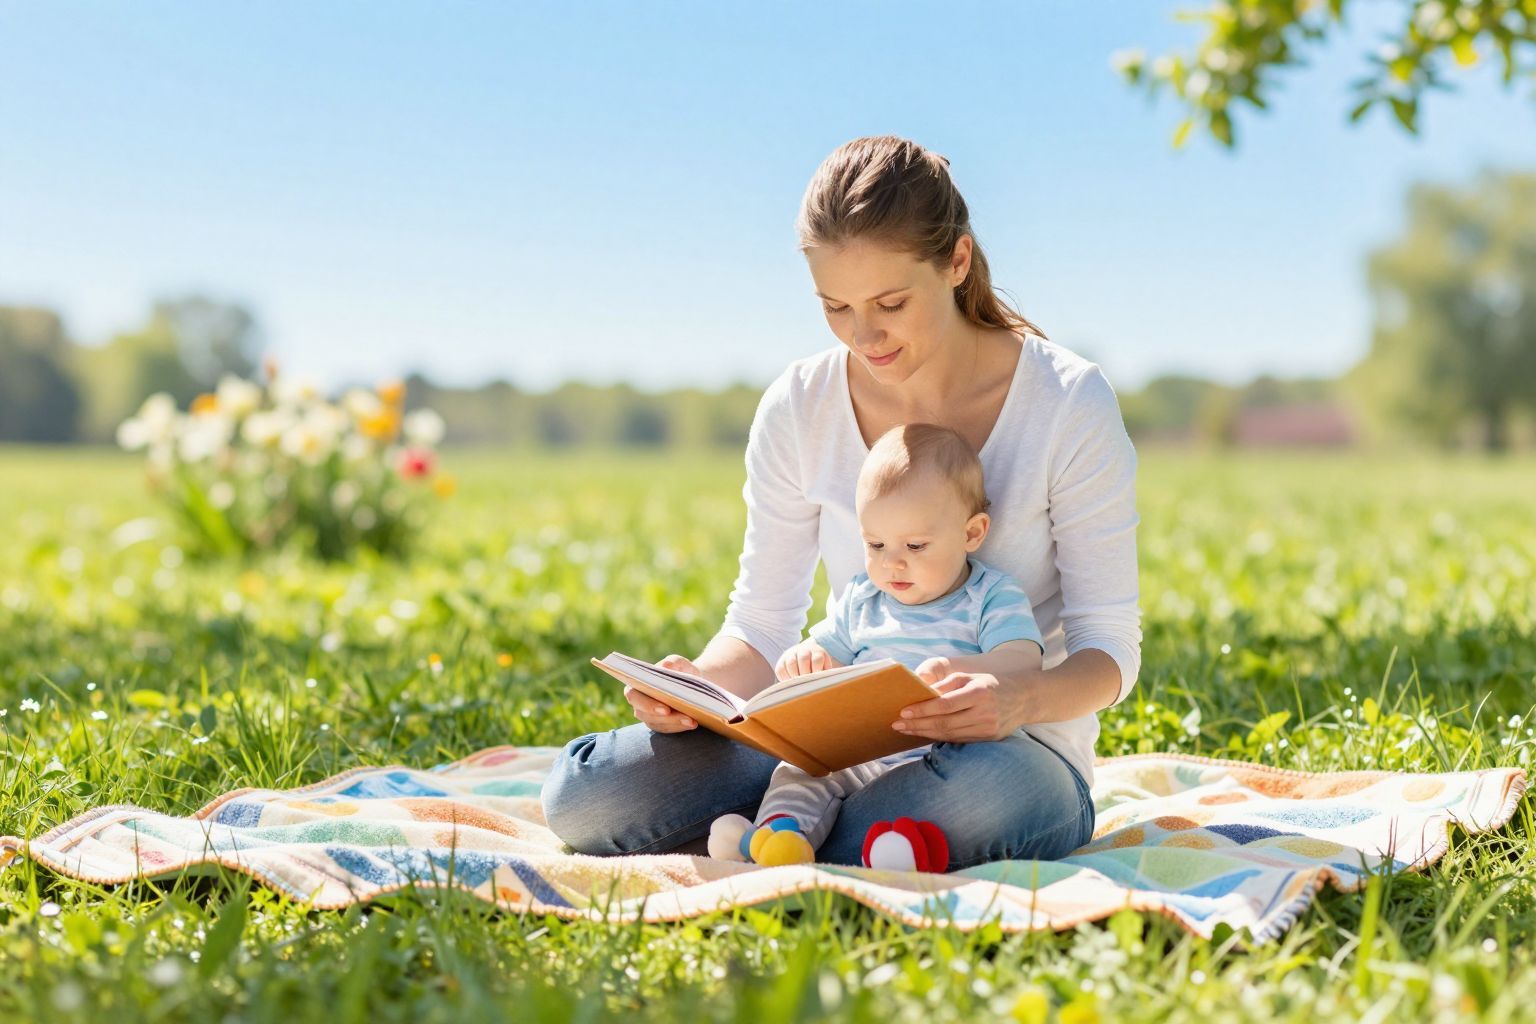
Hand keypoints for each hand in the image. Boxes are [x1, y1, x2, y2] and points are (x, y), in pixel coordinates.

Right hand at [622, 653, 699, 732]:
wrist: (690, 683)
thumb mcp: (678, 663)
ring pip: (658, 724)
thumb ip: (672, 662)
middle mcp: (638, 704)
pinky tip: (693, 724)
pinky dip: (680, 727)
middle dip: (666, 717)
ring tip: (693, 721)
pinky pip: (667, 729)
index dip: (648, 704)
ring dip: (676, 723)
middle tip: (685, 717)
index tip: (666, 708)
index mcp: (636, 685)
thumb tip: (666, 666)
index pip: (634, 696)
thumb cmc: (680, 671)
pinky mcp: (659, 725)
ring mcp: (648, 716)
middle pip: (646, 714)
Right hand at [774, 639, 842, 680]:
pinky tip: (790, 685)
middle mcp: (804, 650)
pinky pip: (781, 669)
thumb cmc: (819, 668)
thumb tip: (828, 685)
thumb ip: (826, 674)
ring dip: (795, 676)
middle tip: (807, 685)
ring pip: (791, 663)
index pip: (817, 659)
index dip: (817, 671)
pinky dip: (784, 678)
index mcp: (817, 651)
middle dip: (806, 673)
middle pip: (803, 659)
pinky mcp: (782, 660)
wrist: (806, 655)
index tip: (817, 681)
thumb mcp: (824, 667)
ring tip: (799, 686)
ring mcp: (792, 654)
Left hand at [893, 656, 1019, 742]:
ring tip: (906, 730)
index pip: (946, 704)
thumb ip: (946, 684)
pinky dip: (939, 737)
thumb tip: (921, 693)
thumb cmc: (990, 684)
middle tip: (897, 724)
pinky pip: (958, 740)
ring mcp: (988, 729)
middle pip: (945, 723)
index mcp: (980, 693)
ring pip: (950, 735)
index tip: (903, 712)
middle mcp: (985, 713)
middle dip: (918, 725)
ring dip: (925, 733)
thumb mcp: (970, 677)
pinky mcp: (988, 739)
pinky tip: (925, 734)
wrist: (1024, 699)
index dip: (923, 709)